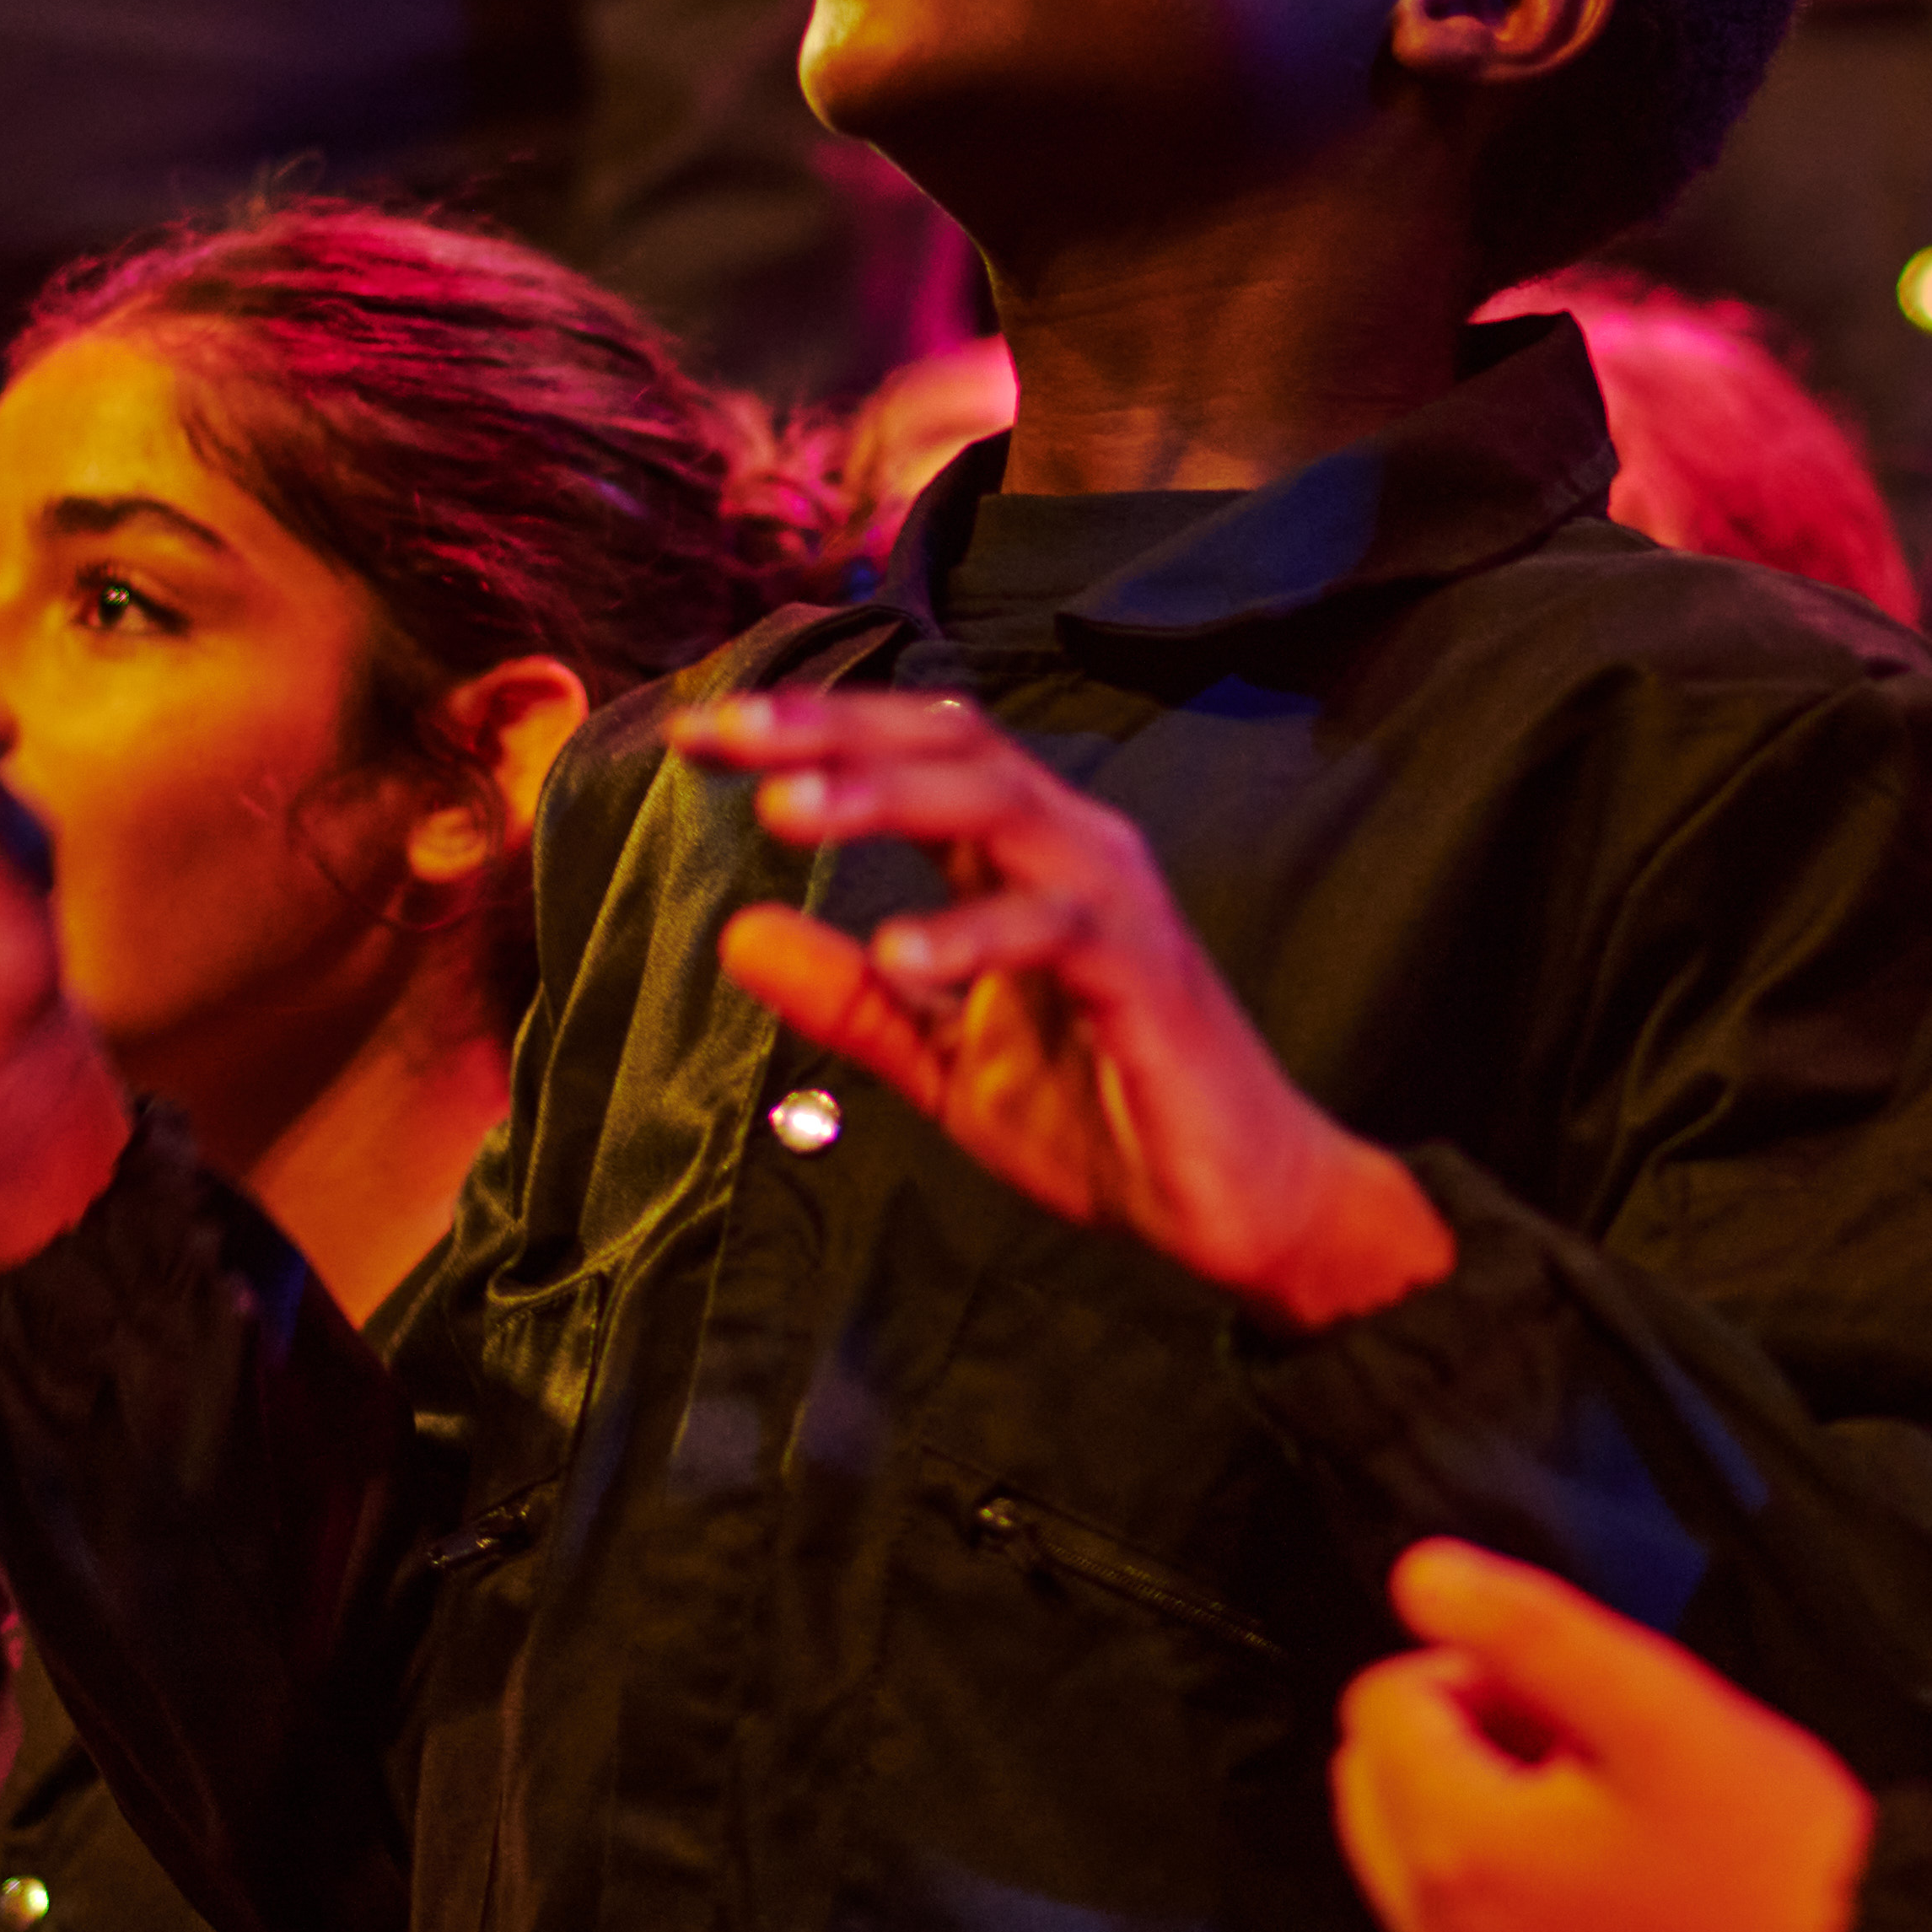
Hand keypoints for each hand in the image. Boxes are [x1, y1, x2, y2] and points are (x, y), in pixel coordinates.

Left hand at [676, 688, 1454, 1331]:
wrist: (1235, 1202)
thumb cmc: (1100, 1114)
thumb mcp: (944, 1058)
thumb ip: (849, 997)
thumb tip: (734, 933)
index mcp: (1020, 856)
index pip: (912, 754)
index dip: (810, 732)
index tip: (697, 735)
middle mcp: (1072, 848)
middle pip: (948, 744)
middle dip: (830, 730)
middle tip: (722, 736)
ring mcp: (1114, 901)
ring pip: (995, 805)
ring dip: (883, 797)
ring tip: (779, 811)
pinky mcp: (1144, 971)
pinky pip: (1053, 926)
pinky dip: (972, 931)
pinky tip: (897, 954)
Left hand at [1334, 1539, 1867, 1931]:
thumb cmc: (1762, 1841)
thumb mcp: (1654, 1702)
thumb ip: (1527, 1628)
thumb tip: (1419, 1578)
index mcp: (1462, 1849)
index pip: (1384, 1704)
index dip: (1475, 1672)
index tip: (1567, 1700)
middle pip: (1370, 1779)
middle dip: (1455, 1739)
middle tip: (1575, 1747)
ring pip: (1398, 1850)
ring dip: (1466, 1806)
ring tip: (1587, 1810)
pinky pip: (1439, 1924)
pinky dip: (1484, 1881)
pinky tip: (1584, 1874)